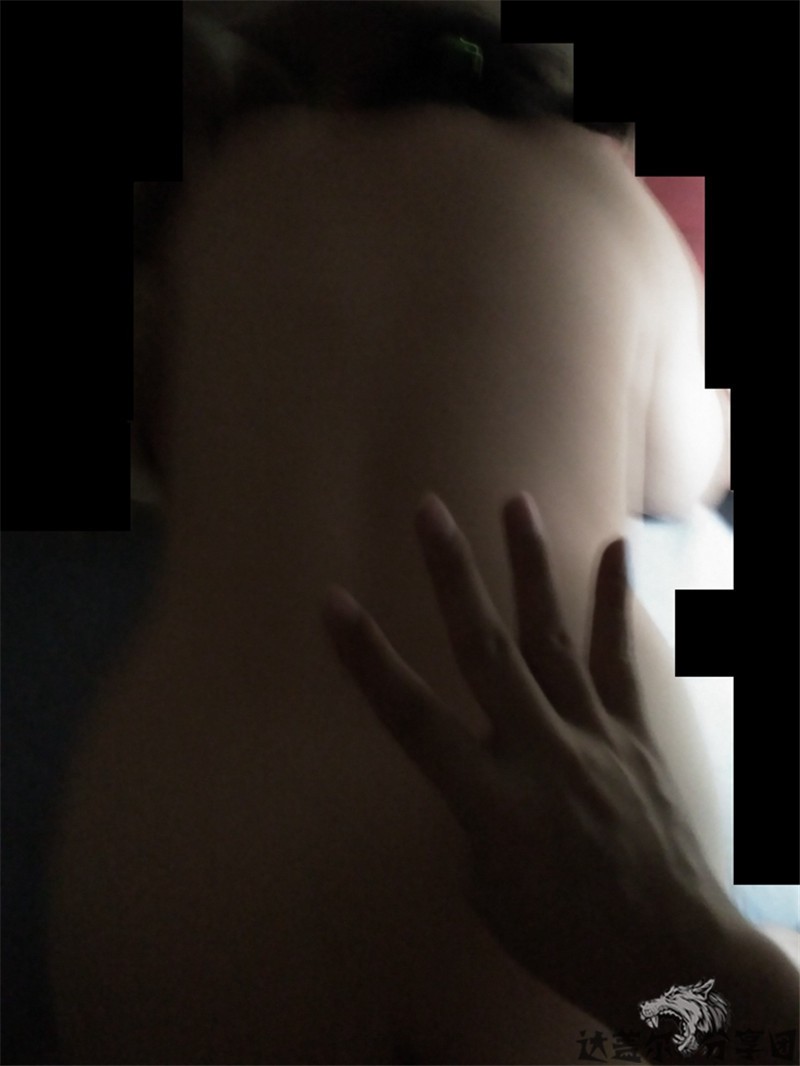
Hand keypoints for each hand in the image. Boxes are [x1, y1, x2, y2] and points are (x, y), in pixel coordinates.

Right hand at [322, 492, 731, 1025]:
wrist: (675, 963)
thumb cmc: (568, 942)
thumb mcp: (490, 894)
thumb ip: (474, 818)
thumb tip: (478, 772)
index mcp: (491, 801)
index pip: (412, 718)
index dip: (367, 659)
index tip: (332, 601)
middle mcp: (540, 753)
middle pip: (484, 652)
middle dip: (452, 577)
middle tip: (429, 510)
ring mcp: (593, 738)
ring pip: (552, 639)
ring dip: (530, 568)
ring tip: (515, 503)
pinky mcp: (634, 737)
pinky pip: (620, 663)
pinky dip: (615, 604)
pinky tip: (613, 550)